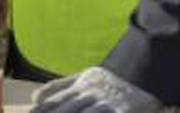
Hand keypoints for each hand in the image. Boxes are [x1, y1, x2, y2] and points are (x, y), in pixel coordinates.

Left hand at [31, 66, 161, 112]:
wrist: (145, 70)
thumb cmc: (111, 79)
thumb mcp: (84, 78)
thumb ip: (59, 87)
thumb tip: (34, 97)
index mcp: (80, 87)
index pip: (54, 102)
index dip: (41, 111)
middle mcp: (91, 95)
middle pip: (66, 111)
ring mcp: (107, 103)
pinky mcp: (124, 111)